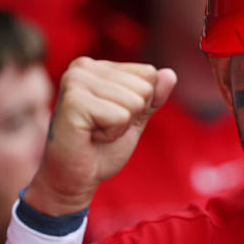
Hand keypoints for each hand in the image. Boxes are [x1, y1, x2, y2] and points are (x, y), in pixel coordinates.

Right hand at [25, 58, 176, 215]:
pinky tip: (90, 136)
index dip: (140, 104)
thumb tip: (169, 74)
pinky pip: (120, 117)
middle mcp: (83, 67)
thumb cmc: (102, 147)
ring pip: (134, 102)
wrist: (76, 178)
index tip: (113, 117)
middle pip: (144, 87)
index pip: (149, 73)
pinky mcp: (73, 102)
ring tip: (96, 132)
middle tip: (104, 128)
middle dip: (131, 115)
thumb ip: (153, 96)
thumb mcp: (136, 118)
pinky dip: (112, 134)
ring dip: (120, 126)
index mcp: (98, 66)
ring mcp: (75, 82)